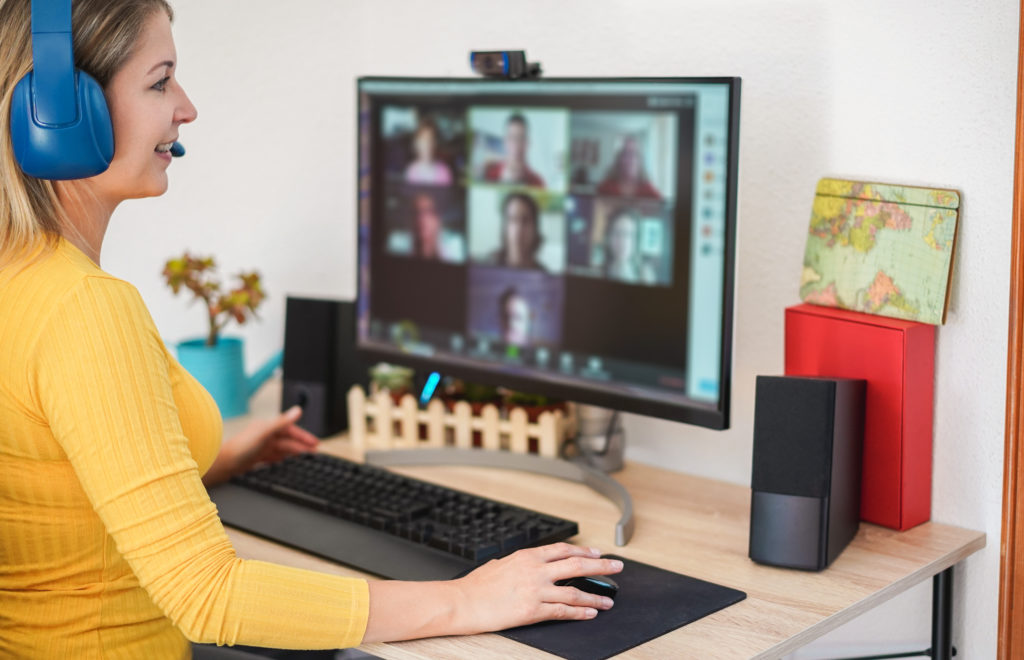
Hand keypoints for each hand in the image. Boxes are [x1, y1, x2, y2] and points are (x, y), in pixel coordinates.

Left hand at [215, 406, 318, 481]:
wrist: (224, 464)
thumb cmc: (241, 447)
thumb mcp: (265, 433)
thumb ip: (282, 422)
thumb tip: (298, 410)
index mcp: (268, 427)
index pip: (290, 430)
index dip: (303, 436)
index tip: (315, 443)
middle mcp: (265, 436)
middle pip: (288, 441)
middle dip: (302, 446)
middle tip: (315, 453)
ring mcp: (262, 447)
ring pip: (283, 450)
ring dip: (295, 453)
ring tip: (306, 459)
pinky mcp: (257, 458)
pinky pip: (275, 458)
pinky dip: (284, 459)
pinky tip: (289, 463)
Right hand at [452, 543, 622, 632]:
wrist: (462, 602)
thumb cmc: (475, 585)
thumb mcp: (498, 564)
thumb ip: (515, 563)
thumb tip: (519, 564)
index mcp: (527, 556)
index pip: (563, 549)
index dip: (583, 551)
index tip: (596, 553)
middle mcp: (535, 570)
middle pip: (576, 565)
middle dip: (601, 565)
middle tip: (617, 566)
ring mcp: (536, 590)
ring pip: (575, 591)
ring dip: (595, 596)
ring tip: (609, 599)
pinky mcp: (534, 610)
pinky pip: (564, 611)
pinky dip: (581, 612)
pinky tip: (591, 613)